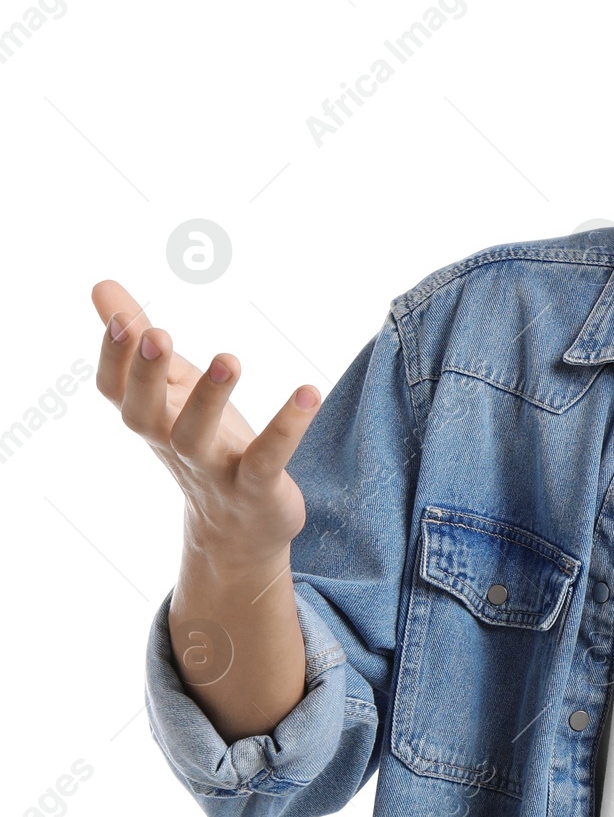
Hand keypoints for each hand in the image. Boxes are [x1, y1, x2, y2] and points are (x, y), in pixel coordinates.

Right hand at [90, 278, 321, 566]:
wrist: (238, 529)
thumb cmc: (202, 442)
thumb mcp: (174, 388)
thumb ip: (142, 341)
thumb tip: (102, 286)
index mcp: (152, 418)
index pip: (116, 390)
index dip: (113, 359)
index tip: (122, 320)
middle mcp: (173, 444)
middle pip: (145, 414)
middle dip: (147, 375)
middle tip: (158, 334)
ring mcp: (213, 469)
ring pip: (198, 437)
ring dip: (211, 398)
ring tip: (229, 358)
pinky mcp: (256, 486)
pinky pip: (268, 457)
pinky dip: (287, 427)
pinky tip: (309, 393)